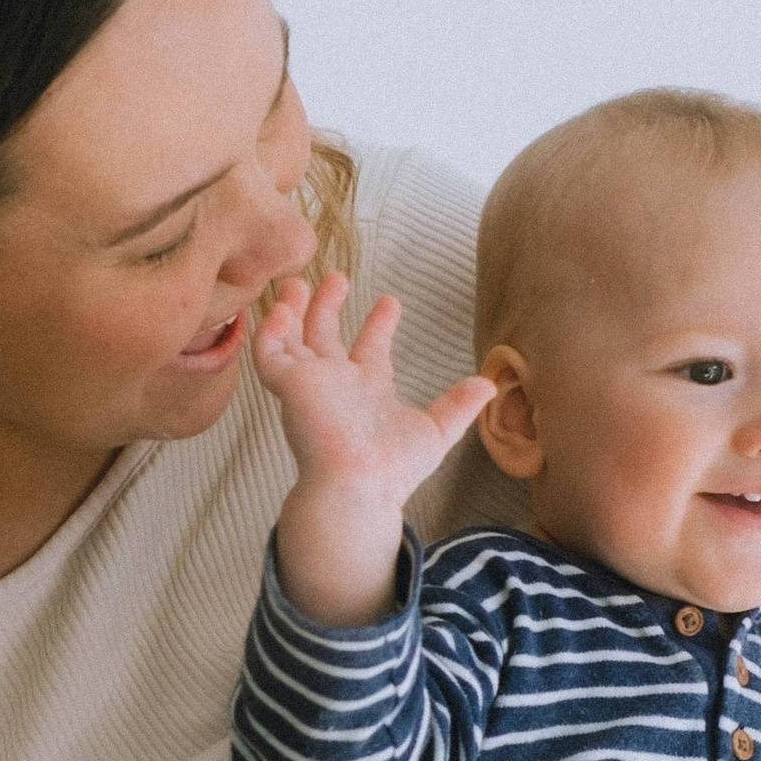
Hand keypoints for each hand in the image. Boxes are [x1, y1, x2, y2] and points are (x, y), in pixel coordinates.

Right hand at [253, 274, 498, 622]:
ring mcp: (310, 384)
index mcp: (369, 392)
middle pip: (326, 339)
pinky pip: (270, 352)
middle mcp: (337, 386)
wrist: (359, 483)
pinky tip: (281, 307)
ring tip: (297, 282)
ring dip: (294, 310)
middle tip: (336, 276)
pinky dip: (271, 329)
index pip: (370, 352)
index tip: (390, 301)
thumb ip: (458, 406)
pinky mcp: (288, 385)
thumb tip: (490, 386)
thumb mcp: (436, 431)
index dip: (379, 325)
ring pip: (293, 340)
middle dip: (329, 307)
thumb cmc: (394, 469)